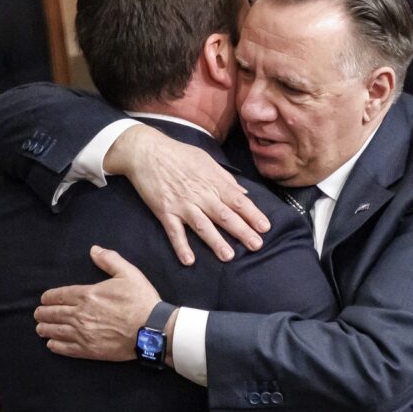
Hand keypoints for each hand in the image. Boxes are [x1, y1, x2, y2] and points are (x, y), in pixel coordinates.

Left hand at [35, 246, 157, 360]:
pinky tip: (51, 344)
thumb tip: (94, 250)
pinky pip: (66, 349)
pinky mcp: (90, 350)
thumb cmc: (141, 300)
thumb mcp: (128, 273)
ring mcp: (84, 334)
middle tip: (38, 314)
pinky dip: (56, 346)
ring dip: (45, 329)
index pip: (60, 295)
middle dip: (43, 314)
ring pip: (57, 331)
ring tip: (40, 329)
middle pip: (54, 314)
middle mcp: (81, 314)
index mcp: (87, 295)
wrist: (152, 329)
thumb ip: (109, 260)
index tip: (44, 300)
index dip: (49, 298)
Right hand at [101, 124, 270, 264]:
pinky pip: (174, 232)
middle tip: (256, 245)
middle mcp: (200, 195)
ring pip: (202, 226)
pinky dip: (181, 246)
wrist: (146, 151)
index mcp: (212, 182)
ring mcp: (182, 204)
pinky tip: (189, 260)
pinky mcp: (164, 211)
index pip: (237, 200)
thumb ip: (225, 178)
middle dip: (242, 231)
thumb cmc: (178, 154)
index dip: (252, 214)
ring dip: (216, 242)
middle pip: (224, 215)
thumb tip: (243, 192)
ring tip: (228, 257)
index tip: (265, 227)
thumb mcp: (206, 160)